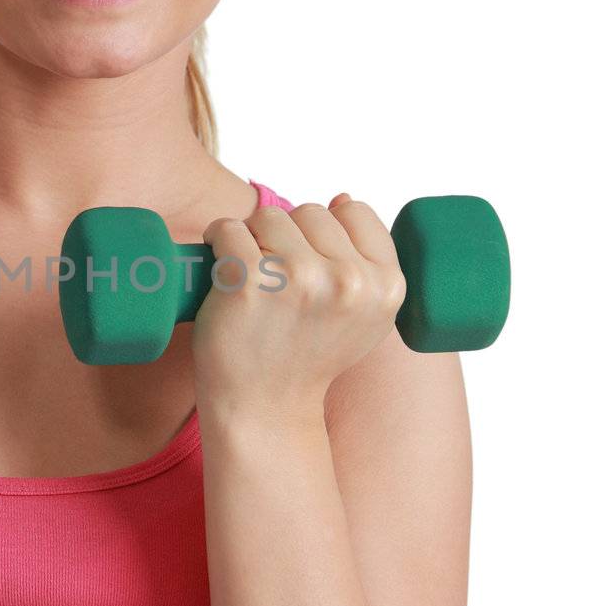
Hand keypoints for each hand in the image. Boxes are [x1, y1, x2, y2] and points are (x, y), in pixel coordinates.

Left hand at [191, 192, 407, 422]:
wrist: (266, 407)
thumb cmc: (308, 356)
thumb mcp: (365, 316)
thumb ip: (367, 260)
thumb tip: (342, 198)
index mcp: (387, 285)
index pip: (355, 211)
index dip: (326, 231)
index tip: (311, 262)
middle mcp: (349, 281)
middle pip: (309, 212)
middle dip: (288, 237)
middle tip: (278, 280)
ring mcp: (300, 279)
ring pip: (269, 217)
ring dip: (253, 238)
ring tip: (254, 277)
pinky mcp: (250, 283)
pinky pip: (228, 228)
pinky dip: (217, 239)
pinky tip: (222, 266)